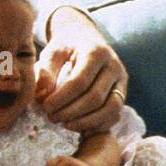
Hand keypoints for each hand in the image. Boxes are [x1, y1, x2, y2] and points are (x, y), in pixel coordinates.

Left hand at [36, 7, 126, 133]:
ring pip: (111, 108)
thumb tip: (43, 96)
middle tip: (52, 117)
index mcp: (96, 53)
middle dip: (72, 112)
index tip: (45, 107)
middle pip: (95, 97)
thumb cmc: (66, 46)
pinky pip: (116, 113)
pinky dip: (100, 124)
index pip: (79, 82)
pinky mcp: (123, 92)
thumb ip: (45, 71)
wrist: (86, 38)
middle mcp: (114, 66)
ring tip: (65, 125)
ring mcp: (122, 80)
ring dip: (87, 121)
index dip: (61, 98)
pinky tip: (81, 127)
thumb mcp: (52, 51)